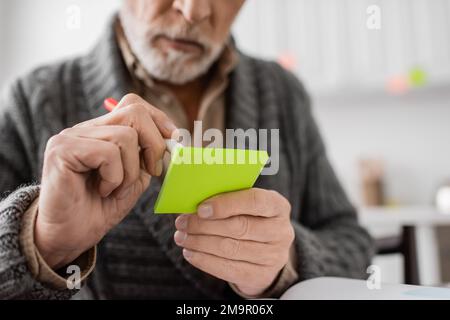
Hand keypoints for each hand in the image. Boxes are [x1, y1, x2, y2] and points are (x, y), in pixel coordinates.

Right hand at [36, 93, 177, 268]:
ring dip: (131, 171)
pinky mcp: (62, 150)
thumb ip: (149, 156)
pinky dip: (115, 177)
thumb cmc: (101, 208)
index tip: (175, 141)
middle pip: (133, 111)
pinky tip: (102, 191)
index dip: (159, 119)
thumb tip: (174, 138)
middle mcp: (85, 128)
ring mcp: (71, 136)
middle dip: (154, 144)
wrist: (70, 236)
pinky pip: (108, 153)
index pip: (133, 104)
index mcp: (101, 131)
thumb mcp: (135, 178)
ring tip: (116, 189)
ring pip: (125, 136)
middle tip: (153, 171)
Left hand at [174, 188, 293, 296]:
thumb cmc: (251, 219)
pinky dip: (204, 260)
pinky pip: (228, 269)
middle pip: (239, 227)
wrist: (267, 250)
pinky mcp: (261, 275)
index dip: (226, 204)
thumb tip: (193, 201)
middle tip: (182, 222)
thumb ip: (228, 199)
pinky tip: (190, 253)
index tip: (201, 208)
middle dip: (204, 225)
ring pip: (230, 248)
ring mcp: (273, 256)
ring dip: (200, 243)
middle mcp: (281, 231)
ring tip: (182, 237)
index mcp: (278, 206)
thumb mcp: (247, 205)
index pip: (254, 201)